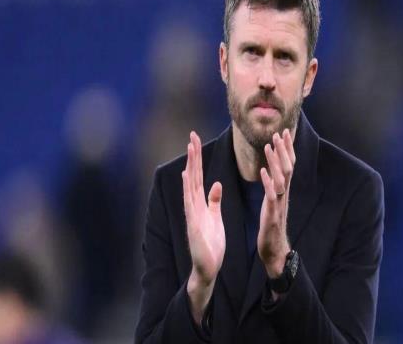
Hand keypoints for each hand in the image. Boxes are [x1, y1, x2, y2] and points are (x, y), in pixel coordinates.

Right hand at [182, 131, 224, 323]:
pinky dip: (188, 187)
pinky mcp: (194, 223)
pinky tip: (187, 174)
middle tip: (192, 135)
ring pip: (190, 184)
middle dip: (193, 155)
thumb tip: (216, 183)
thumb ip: (214, 200)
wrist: (207, 267)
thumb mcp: (215, 217)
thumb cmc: (211, 243)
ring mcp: (192, 213)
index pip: (197, 176)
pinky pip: (190, 202)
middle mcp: (193, 205)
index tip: (196, 141)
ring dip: (190, 165)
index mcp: (200, 203)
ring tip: (190, 148)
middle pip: (192, 175)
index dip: (197, 159)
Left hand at [257, 129, 294, 278]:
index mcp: (282, 191)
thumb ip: (274, 186)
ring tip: (269, 146)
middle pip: (288, 168)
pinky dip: (268, 183)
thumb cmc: (271, 225)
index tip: (284, 133)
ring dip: (276, 162)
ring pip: (282, 179)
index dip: (287, 150)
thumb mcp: (273, 202)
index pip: (288, 166)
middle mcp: (283, 195)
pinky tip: (263, 172)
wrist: (274, 250)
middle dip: (284, 150)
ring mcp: (279, 204)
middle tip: (279, 133)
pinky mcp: (272, 214)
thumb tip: (272, 170)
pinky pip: (271, 196)